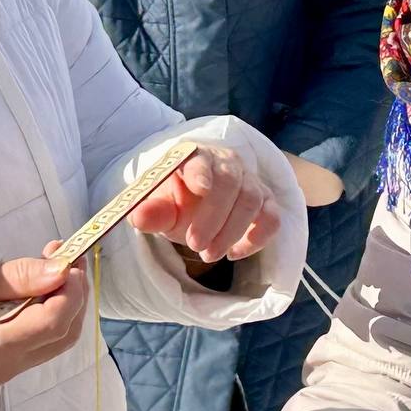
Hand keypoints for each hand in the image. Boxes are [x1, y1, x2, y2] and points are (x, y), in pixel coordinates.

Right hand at [0, 255, 88, 389]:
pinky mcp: (25, 361)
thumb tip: (63, 270)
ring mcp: (20, 367)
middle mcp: (12, 363)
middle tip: (70, 258)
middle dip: (76, 292)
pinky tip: (54, 288)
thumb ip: (21, 276)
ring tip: (63, 269)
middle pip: (66, 331)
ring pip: (67, 337)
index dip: (68, 290)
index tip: (65, 259)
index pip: (51, 322)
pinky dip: (64, 310)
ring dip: (73, 300)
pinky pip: (58, 338)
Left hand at [129, 144, 280, 265]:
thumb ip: (151, 213)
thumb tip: (138, 218)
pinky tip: (234, 253)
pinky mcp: (266, 201)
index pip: (200, 158)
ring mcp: (250, 180)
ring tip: (209, 255)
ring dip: (231, 231)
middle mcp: (226, 162)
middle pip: (230, 181)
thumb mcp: (160, 210)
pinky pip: (272, 217)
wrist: (196, 209)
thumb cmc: (176, 204)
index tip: (200, 189)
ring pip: (252, 200)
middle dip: (214, 217)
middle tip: (195, 245)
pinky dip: (257, 238)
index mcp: (194, 156)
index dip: (202, 171)